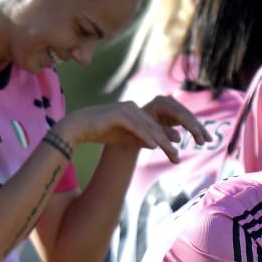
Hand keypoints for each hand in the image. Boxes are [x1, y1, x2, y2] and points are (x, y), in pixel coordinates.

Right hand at [60, 97, 209, 162]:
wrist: (77, 128)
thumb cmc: (101, 132)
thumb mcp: (126, 137)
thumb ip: (142, 138)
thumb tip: (159, 143)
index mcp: (137, 111)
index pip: (159, 123)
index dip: (173, 133)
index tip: (184, 146)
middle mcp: (134, 107)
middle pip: (158, 124)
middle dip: (172, 138)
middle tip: (182, 153)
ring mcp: (126, 109)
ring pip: (149, 127)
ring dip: (162, 141)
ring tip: (173, 154)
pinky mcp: (117, 114)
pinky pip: (135, 127)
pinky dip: (146, 136)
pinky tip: (155, 146)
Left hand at [140, 94, 212, 161]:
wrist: (131, 129)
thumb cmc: (136, 133)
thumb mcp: (148, 134)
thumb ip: (163, 135)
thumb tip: (178, 139)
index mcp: (159, 103)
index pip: (178, 113)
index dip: (189, 124)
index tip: (198, 133)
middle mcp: (167, 100)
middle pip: (186, 114)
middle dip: (196, 128)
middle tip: (204, 141)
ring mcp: (172, 105)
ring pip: (189, 117)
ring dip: (199, 130)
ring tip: (208, 141)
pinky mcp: (175, 112)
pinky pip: (188, 121)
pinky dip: (196, 130)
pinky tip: (205, 139)